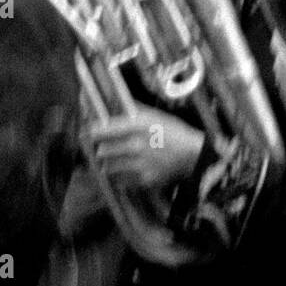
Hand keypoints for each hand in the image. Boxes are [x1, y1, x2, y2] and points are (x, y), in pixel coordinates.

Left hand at [86, 105, 204, 189]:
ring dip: (110, 164)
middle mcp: (136, 145)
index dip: (93, 132)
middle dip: (102, 149)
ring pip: (109, 168)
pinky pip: (121, 181)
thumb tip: (111, 104)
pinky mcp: (144, 181)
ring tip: (116, 160)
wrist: (194, 155)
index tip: (90, 133)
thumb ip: (132, 112)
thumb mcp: (155, 116)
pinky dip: (121, 177)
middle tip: (104, 147)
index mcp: (138, 125)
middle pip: (102, 151)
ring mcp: (140, 165)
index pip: (101, 130)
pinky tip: (128, 170)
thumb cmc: (174, 132)